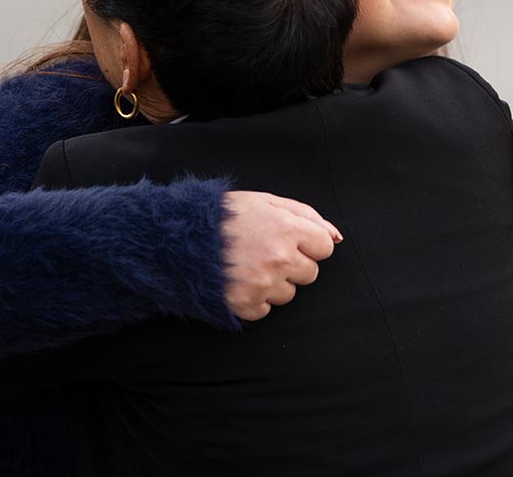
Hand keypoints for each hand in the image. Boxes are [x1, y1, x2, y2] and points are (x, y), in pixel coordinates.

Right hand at [220, 191, 341, 320]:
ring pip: (289, 294)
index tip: (289, 240)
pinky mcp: (246, 305)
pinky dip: (255, 299)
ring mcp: (263, 284)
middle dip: (293, 264)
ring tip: (248, 265)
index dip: (308, 243)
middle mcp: (279, 258)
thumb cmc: (223, 216)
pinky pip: (266, 310)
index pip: (324, 248)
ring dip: (274, 283)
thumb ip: (306, 215)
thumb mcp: (266, 202)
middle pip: (310, 273)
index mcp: (286, 229)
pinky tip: (239, 281)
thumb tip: (336, 238)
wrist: (177, 239)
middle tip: (265, 252)